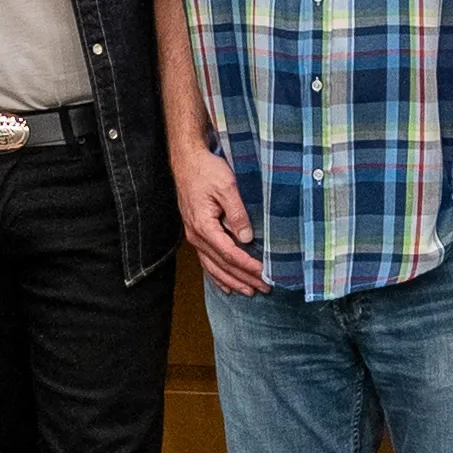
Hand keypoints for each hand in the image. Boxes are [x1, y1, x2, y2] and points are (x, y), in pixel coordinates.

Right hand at [172, 145, 268, 294]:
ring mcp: (194, 235)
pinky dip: (216, 275)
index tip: (265, 274)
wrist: (187, 160)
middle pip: (222, 264)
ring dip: (231, 281)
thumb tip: (247, 238)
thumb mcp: (227, 187)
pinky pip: (205, 260)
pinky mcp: (195, 232)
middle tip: (264, 288)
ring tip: (248, 291)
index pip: (229, 253)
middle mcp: (196, 235)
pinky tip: (226, 284)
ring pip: (212, 266)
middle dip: (244, 278)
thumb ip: (237, 213)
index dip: (248, 266)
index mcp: (203, 225)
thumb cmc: (206, 170)